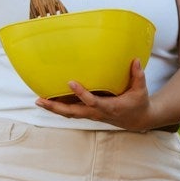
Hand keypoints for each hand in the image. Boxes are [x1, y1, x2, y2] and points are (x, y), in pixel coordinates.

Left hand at [34, 60, 153, 130]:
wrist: (136, 120)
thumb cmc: (138, 103)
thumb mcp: (141, 90)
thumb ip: (138, 75)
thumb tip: (135, 60)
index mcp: (109, 107)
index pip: (92, 102)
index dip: (81, 94)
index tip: (71, 82)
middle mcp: (97, 113)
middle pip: (73, 112)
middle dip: (56, 107)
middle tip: (41, 100)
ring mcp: (91, 114)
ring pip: (69, 114)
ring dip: (54, 108)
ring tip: (38, 100)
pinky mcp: (88, 113)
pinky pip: (71, 111)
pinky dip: (59, 107)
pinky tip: (48, 100)